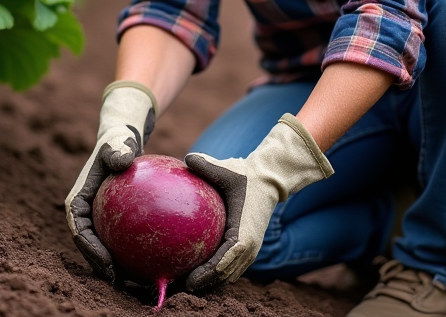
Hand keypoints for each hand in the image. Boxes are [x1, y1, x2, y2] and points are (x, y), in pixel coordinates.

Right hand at [64, 81, 157, 280]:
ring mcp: (97, 218)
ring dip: (116, 266)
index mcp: (78, 200)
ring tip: (136, 282)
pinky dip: (131, 252)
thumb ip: (117, 150)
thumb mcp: (117, 142)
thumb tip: (121, 160)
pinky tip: (153, 262)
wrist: (121, 142)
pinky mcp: (111, 220)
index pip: (80, 230)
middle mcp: (85, 213)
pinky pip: (120, 238)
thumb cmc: (118, 141)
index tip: (108, 265)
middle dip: (102, 267)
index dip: (91, 251)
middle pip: (90, 246)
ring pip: (104, 246)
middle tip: (122, 281)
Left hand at [184, 114, 332, 290]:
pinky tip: (195, 272)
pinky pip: (230, 268)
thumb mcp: (228, 169)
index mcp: (243, 235)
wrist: (269, 180)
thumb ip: (206, 164)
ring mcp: (249, 251)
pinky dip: (215, 274)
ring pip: (227, 275)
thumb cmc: (246, 175)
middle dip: (203, 284)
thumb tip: (186, 158)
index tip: (187, 280)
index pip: (222, 262)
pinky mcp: (247, 249)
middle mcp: (248, 248)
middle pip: (223, 276)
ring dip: (209, 282)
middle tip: (177, 287)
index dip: (205, 274)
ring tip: (183, 284)